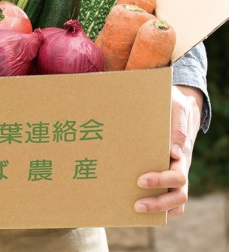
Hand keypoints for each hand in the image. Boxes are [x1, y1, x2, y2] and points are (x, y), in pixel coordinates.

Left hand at [134, 85, 202, 218]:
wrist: (178, 107)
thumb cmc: (174, 108)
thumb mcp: (176, 109)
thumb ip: (176, 127)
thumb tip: (173, 152)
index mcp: (182, 154)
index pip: (178, 175)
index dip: (161, 180)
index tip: (140, 180)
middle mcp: (180, 168)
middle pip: (178, 194)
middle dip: (158, 202)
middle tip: (137, 204)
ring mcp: (174, 174)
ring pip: (176, 200)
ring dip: (158, 209)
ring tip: (135, 210)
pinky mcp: (166, 176)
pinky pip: (168, 197)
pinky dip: (158, 207)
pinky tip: (136, 208)